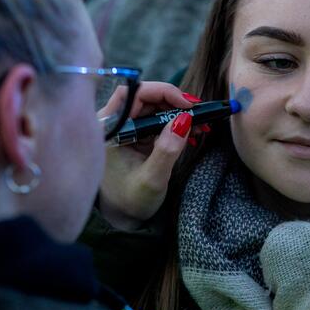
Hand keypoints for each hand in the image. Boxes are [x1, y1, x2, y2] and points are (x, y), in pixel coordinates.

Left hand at [98, 82, 193, 229]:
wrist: (121, 217)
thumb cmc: (130, 201)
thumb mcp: (152, 179)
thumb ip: (167, 150)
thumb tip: (185, 120)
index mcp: (109, 129)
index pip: (134, 94)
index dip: (162, 92)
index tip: (187, 106)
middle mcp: (115, 123)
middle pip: (146, 96)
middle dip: (175, 102)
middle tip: (200, 115)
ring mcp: (126, 128)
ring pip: (154, 106)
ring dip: (178, 112)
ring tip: (201, 125)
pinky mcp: (136, 134)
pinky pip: (157, 119)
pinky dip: (175, 122)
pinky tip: (192, 132)